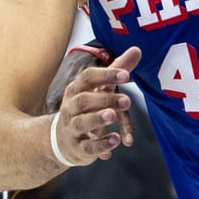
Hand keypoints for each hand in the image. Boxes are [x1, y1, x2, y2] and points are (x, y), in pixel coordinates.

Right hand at [53, 47, 140, 164]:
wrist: (61, 140)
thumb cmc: (86, 108)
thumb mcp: (99, 88)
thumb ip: (118, 70)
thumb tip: (137, 49)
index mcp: (76, 89)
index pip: (88, 78)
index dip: (106, 75)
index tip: (126, 75)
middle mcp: (71, 107)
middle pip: (84, 101)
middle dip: (105, 99)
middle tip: (127, 100)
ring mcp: (72, 128)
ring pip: (81, 123)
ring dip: (97, 119)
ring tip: (113, 116)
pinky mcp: (78, 148)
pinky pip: (88, 147)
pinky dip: (101, 145)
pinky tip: (116, 141)